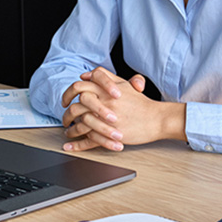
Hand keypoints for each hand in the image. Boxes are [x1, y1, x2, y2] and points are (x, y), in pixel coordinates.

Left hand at [60, 67, 185, 151]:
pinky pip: (89, 141)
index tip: (65, 100)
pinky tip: (69, 146)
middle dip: (66, 114)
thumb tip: (85, 75)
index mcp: (105, 90)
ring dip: (71, 130)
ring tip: (68, 132)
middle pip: (76, 107)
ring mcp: (106, 120)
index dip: (68, 93)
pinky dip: (77, 145)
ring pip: (80, 125)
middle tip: (65, 119)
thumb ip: (104, 77)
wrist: (156, 119)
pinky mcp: (110, 135)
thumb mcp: (123, 84)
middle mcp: (104, 103)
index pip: (79, 87)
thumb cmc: (141, 103)